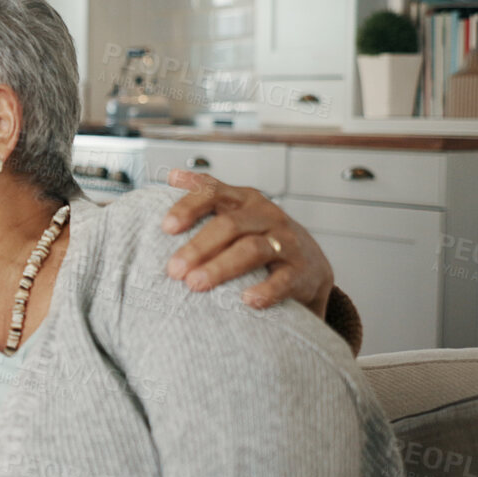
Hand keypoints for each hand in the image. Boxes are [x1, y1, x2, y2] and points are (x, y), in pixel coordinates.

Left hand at [160, 169, 333, 317]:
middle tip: (174, 270)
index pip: (214, 192)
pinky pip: (283, 280)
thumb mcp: (238, 211)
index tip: (166, 227)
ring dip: (220, 267)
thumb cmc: (262, 238)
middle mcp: (266, 216)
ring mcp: (286, 242)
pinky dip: (266, 290)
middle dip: (198, 247)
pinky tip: (247, 300)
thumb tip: (172, 176)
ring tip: (195, 284)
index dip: (189, 206)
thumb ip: (208, 196)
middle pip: (229, 225)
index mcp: (244, 200)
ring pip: (251, 250)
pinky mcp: (301, 271)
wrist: (311, 267)